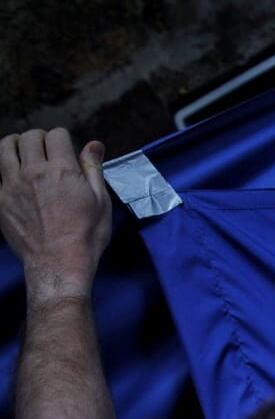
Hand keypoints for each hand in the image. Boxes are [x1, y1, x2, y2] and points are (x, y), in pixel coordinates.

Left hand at [0, 128, 112, 306]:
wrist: (58, 263)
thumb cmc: (86, 235)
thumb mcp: (101, 202)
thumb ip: (94, 169)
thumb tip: (94, 145)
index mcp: (61, 169)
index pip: (56, 135)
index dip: (63, 139)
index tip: (67, 149)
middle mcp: (33, 170)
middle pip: (29, 137)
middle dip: (40, 138)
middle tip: (47, 150)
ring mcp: (12, 183)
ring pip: (5, 147)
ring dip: (16, 144)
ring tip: (23, 152)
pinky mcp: (1, 198)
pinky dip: (6, 168)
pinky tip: (15, 176)